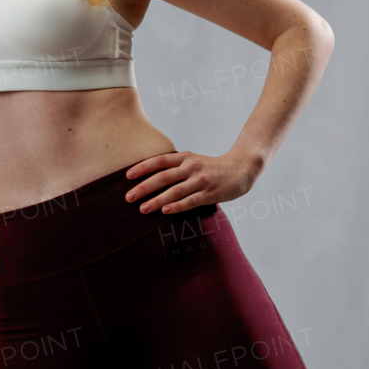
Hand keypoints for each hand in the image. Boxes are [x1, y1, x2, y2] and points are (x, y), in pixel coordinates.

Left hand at [123, 148, 262, 212]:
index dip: (142, 167)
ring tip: (142, 209)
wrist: (241, 169)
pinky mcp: (210, 193)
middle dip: (144, 187)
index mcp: (185, 157)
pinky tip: (165, 211)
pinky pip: (191, 201)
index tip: (127, 176)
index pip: (159, 161)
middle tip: (128, 197)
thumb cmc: (211, 168)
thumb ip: (174, 167)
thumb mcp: (192, 161)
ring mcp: (201, 181)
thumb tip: (149, 178)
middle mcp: (191, 167)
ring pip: (175, 191)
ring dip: (157, 200)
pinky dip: (177, 206)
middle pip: (163, 177)